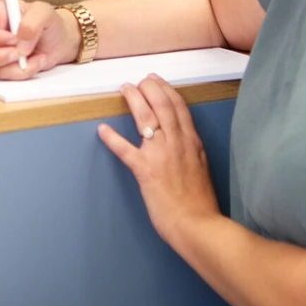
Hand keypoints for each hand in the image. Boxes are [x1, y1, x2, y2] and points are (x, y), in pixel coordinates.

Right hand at [0, 0, 79, 79]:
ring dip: (15, 66)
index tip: (14, 39)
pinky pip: (2, 75)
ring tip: (32, 56)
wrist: (59, 42)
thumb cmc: (49, 23)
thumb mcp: (45, 12)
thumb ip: (33, 22)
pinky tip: (33, 63)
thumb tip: (20, 42)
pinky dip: (21, 73)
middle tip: (19, 54)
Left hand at [99, 75, 220, 245]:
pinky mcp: (146, 171)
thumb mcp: (202, 167)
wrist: (199, 224)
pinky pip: (125, 150)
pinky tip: (102, 129)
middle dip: (149, 88)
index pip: (179, 107)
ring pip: (146, 118)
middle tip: (138, 80)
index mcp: (192, 142)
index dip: (166, 90)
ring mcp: (161, 155)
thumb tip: (186, 139)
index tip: (156, 80)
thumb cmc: (201, 202)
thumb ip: (192, 150)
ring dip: (134, 101)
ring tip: (125, 89)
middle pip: (162, 105)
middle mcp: (178, 143)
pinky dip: (112, 138)